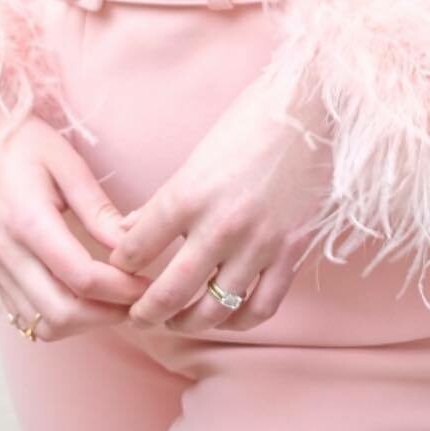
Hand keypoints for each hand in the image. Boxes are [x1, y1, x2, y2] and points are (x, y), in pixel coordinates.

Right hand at [0, 107, 155, 341]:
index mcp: (27, 221)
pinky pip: (27, 319)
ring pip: (44, 326)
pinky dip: (61, 321)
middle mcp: (6, 254)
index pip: (80, 277)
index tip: (150, 283)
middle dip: (107, 315)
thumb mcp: (68, 163)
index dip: (121, 289)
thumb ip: (98, 209)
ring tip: (115, 302)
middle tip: (138, 300)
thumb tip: (130, 246)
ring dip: (85, 323)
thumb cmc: (25, 144)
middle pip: (62, 313)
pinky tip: (84, 300)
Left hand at [106, 70, 334, 333]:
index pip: (138, 247)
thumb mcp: (198, 156)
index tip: (119, 269)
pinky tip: (226, 315)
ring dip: (188, 323)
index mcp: (189, 193)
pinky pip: (261, 307)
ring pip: (214, 310)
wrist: (310, 108)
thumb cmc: (250, 121)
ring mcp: (258, 244)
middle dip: (145, 312)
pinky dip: (239, 320)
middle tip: (136, 317)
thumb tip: (131, 230)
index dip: (121, 265)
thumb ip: (166, 199)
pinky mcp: (291, 253)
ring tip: (177, 321)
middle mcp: (220, 225)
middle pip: (170, 292)